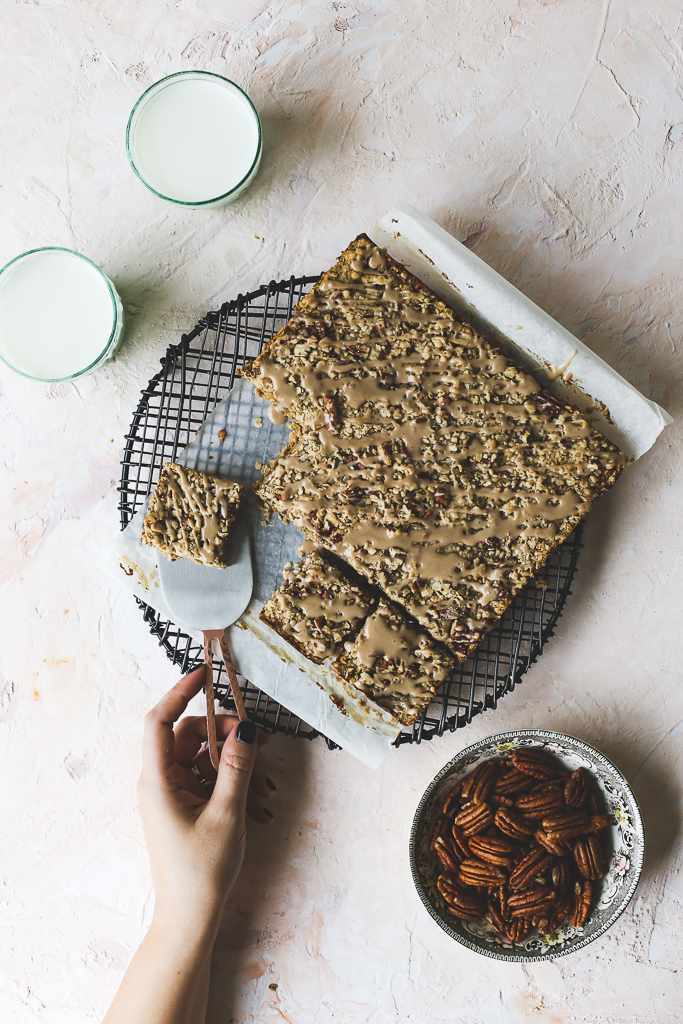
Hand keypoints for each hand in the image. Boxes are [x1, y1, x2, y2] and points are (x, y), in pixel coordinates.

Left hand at [137, 665, 273, 925]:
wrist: (191, 918)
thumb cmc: (202, 871)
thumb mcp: (226, 814)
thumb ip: (236, 767)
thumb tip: (244, 727)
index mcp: (158, 780)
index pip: (160, 719)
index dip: (180, 691)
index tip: (205, 673)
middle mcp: (160, 781)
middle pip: (190, 735)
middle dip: (227, 736)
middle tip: (259, 743)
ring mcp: (172, 794)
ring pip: (204, 758)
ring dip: (237, 766)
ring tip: (265, 789)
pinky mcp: (185, 806)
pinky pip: (209, 780)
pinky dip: (233, 785)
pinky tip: (259, 805)